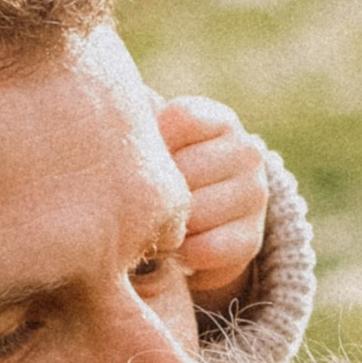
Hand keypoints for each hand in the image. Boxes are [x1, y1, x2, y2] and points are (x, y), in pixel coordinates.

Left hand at [155, 93, 270, 303]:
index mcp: (220, 121)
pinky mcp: (252, 239)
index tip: (141, 158)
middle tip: (139, 203)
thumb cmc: (166, 175)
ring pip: (195, 213)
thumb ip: (140, 123)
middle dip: (157, 192)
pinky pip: (205, 249)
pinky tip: (176, 248)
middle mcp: (247, 153)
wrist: (205, 226)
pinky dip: (183, 254)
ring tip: (157, 226)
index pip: (182, 119)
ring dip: (168, 227)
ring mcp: (255, 196)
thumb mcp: (155, 142)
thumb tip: (107, 107)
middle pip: (186, 170)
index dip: (154, 142)